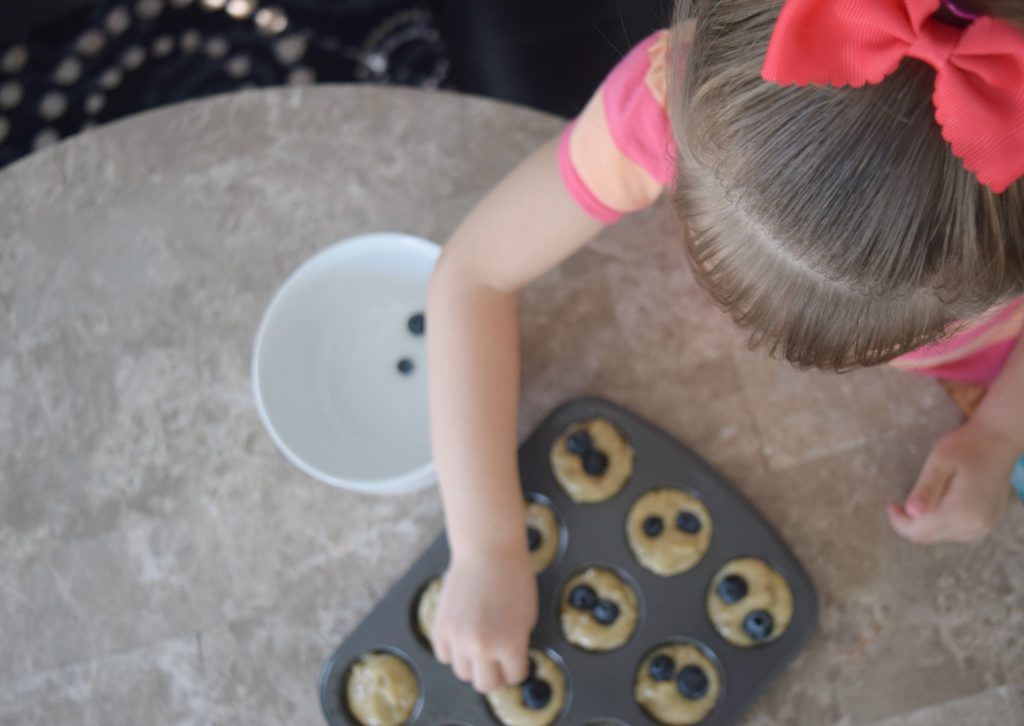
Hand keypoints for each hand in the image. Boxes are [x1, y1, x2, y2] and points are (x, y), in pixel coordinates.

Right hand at [431, 545, 536, 692]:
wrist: (487, 552)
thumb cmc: (513, 578)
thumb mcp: (528, 616)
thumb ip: (517, 644)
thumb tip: (509, 663)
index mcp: (511, 645)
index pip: (514, 677)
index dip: (517, 669)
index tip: (516, 663)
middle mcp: (483, 647)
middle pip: (485, 684)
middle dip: (494, 674)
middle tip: (498, 661)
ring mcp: (459, 639)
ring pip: (463, 673)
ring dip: (472, 664)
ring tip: (479, 646)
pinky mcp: (441, 627)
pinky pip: (444, 655)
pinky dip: (454, 651)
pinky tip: (463, 637)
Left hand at [887, 418, 1017, 543]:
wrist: (998, 441)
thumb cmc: (965, 447)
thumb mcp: (939, 462)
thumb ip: (926, 488)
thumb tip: (911, 512)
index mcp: (962, 512)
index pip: (919, 532)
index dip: (899, 521)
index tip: (891, 504)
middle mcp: (975, 526)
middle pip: (930, 536)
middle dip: (911, 522)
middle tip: (901, 501)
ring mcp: (984, 527)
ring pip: (942, 536)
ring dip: (927, 522)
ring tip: (925, 497)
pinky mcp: (988, 523)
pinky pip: (957, 532)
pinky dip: (942, 522)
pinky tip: (942, 502)